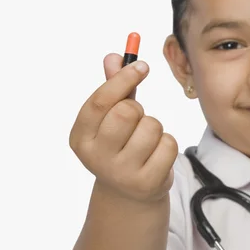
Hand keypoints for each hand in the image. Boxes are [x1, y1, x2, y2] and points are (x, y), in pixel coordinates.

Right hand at [69, 54, 177, 202]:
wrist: (129, 193)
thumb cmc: (120, 144)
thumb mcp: (111, 118)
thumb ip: (113, 88)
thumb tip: (114, 56)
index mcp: (81, 138)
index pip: (100, 101)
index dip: (123, 79)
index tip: (142, 65)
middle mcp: (96, 158)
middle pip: (127, 112)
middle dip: (138, 108)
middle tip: (137, 118)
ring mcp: (121, 173)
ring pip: (152, 126)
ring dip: (155, 127)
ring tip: (145, 141)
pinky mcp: (147, 182)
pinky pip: (169, 144)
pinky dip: (167, 144)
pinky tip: (156, 155)